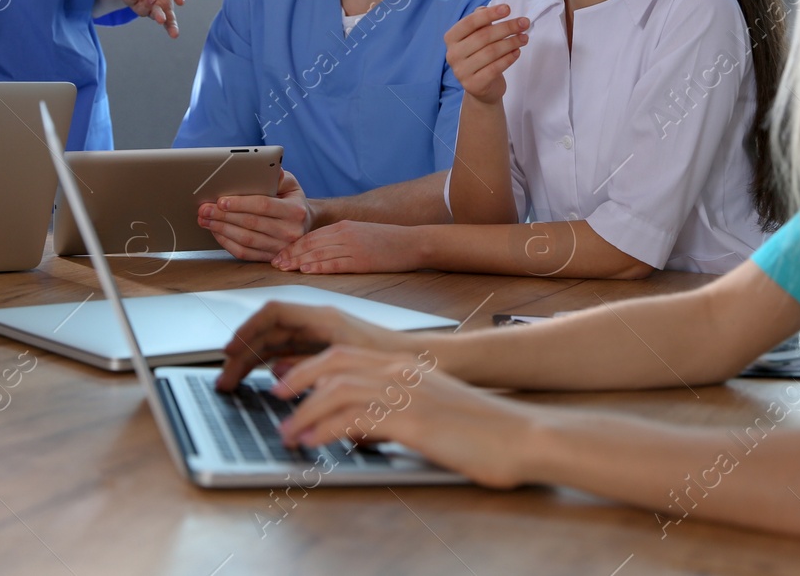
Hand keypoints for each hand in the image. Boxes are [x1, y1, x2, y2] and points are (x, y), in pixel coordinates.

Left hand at [114, 0, 184, 37]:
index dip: (172, 27)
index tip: (175, 34)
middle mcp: (152, 6)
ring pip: (143, 10)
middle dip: (159, 18)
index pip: (169, 19)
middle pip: (157, 17)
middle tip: (162, 19)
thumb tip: (182, 2)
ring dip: (148, 5)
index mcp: (164, 3)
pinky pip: (131, 0)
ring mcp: (139, 3)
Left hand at [198, 168, 312, 261]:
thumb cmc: (292, 200)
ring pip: (245, 240)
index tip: (221, 201)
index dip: (240, 204)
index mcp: (295, 211)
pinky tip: (216, 232)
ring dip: (221, 229)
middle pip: (251, 224)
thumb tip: (266, 169)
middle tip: (204, 209)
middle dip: (223, 216)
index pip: (263, 206)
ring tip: (205, 220)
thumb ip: (278, 177)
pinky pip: (245, 254)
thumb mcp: (290, 185)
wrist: (304, 224)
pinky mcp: (271, 258)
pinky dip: (227, 243)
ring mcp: (281, 248)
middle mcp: (291, 232)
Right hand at [217, 301, 403, 390]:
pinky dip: (270, 366)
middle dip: (243, 352)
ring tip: (234, 383)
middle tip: (224, 379)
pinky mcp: (325, 352)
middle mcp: (318, 323)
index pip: (273, 313)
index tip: (230, 351)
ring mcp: (320, 337)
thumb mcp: (347, 363)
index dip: (248, 330)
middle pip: (269, 331)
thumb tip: (276, 375)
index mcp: (322, 317)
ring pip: (275, 345)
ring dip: (253, 362)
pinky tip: (262, 382)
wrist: (423, 361)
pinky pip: (288, 355)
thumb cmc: (391, 358)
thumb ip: (310, 368)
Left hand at [270, 219, 419, 274]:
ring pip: (319, 253)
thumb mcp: (360, 234)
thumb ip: (340, 239)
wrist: (413, 242)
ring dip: (298, 261)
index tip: (279, 255)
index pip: (311, 236)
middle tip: (274, 263)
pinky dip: (319, 267)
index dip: (292, 246)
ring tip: (283, 268)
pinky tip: (307, 271)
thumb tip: (320, 251)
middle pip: (310, 244)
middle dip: (290, 254)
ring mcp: (353, 246)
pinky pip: (336, 263)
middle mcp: (345, 234)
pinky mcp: (362, 260)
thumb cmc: (387, 241)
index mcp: (343, 226)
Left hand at [275, 346, 536, 488]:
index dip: (311, 367)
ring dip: (305, 412)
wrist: (523, 436)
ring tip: (288, 433)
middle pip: (334, 363)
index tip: (289, 384)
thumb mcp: (434, 411)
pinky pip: (356, 418)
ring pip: (338, 390)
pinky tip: (314, 443)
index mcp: (407, 368)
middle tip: (276, 398)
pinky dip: (327, 429)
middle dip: (298, 380)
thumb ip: (399, 409)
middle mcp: (403, 373)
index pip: (345, 356)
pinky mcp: (413, 420)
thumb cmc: (484, 431)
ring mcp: (408, 394)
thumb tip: (363, 425)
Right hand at [444, 4, 528, 104]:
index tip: (508, 9)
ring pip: (491, 52)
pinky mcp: (473, 85)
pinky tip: (517, 52)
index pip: (470, 22)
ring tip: (524, 38)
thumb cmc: (480, 56)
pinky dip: (508, 59)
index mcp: (451, 38)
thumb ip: (481, 21)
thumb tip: (490, 9)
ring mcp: (461, 71)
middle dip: (507, 27)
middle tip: (524, 23)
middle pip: (483, 36)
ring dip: (511, 42)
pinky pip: (495, 68)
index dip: (489, 14)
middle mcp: (452, 54)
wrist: (481, 87)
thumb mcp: (478, 36)